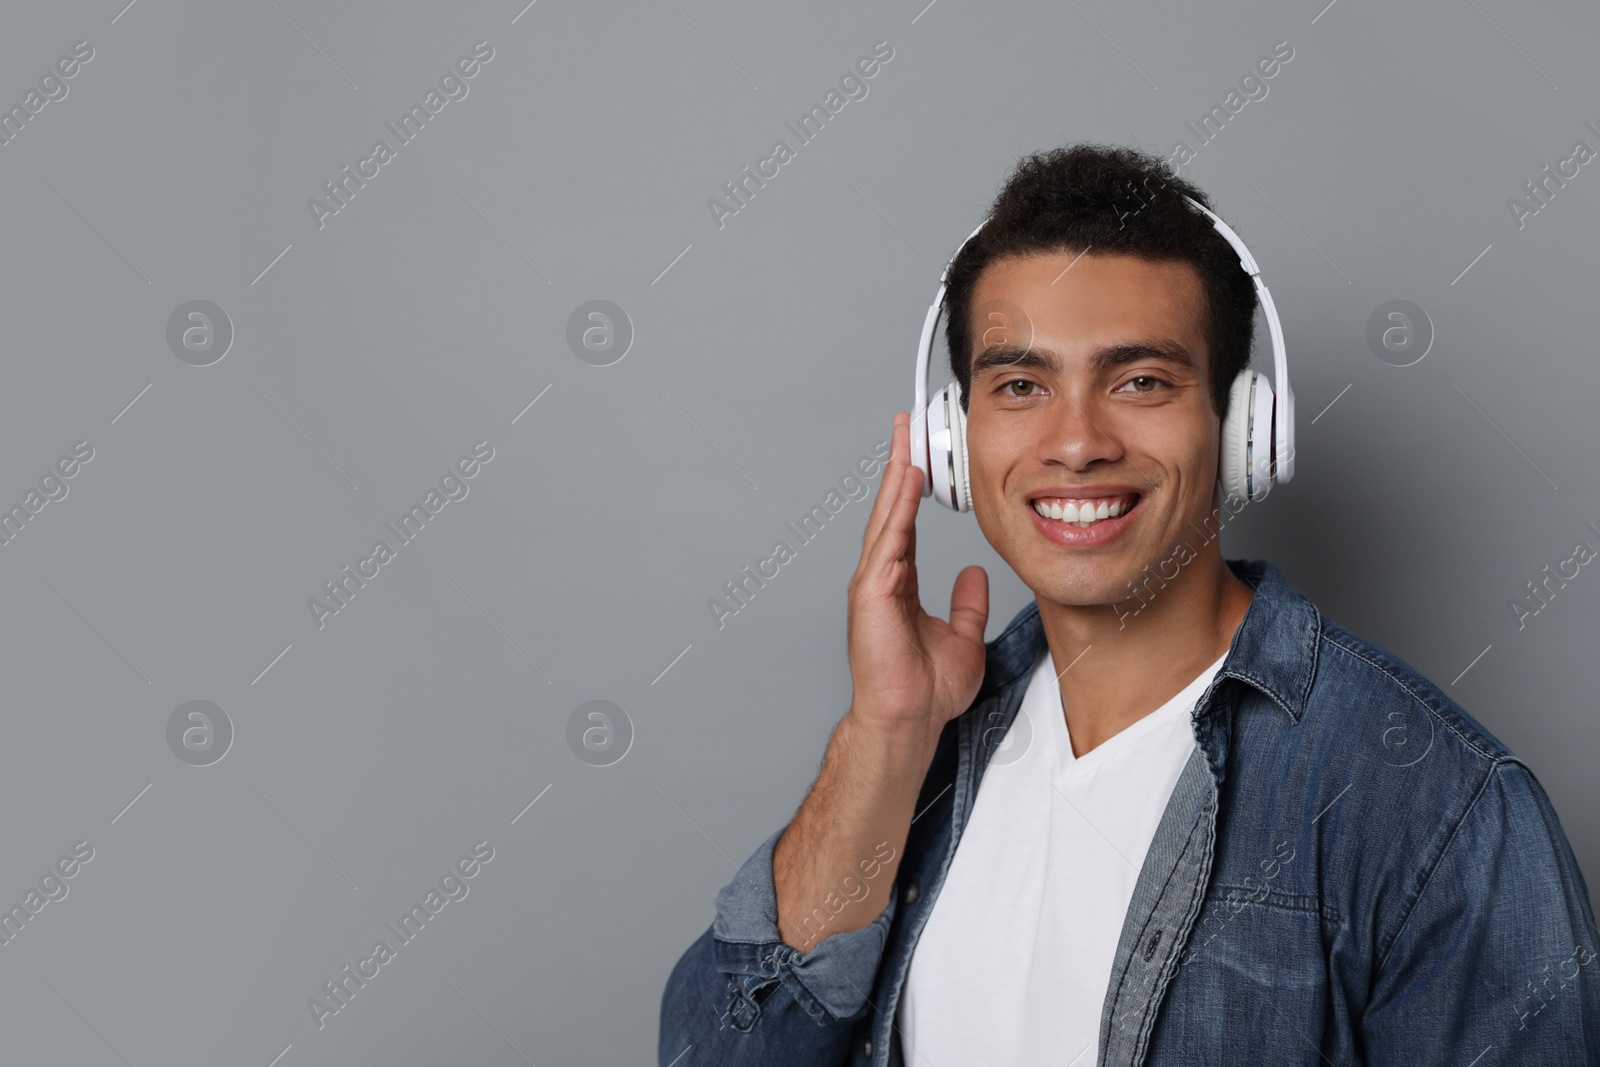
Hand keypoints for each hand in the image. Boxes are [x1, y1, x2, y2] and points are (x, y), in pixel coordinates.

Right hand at [846, 411, 989, 737]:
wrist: (908, 719)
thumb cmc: (925, 691)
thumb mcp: (961, 638)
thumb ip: (967, 604)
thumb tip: (974, 575)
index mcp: (898, 585)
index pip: (904, 523)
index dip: (910, 488)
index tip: (916, 454)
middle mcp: (881, 578)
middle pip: (890, 509)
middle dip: (897, 465)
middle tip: (904, 426)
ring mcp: (873, 583)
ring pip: (886, 516)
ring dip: (895, 476)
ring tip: (905, 439)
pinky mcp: (873, 592)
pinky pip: (889, 539)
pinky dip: (897, 507)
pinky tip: (906, 480)